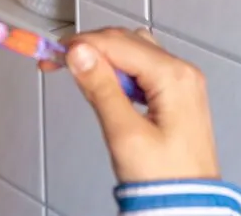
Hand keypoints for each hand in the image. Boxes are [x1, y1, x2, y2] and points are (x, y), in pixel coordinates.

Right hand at [44, 27, 220, 183]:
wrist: (188, 203)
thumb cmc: (163, 177)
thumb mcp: (125, 134)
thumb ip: (101, 89)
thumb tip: (79, 53)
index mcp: (174, 76)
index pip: (119, 43)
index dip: (82, 44)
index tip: (52, 54)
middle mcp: (182, 72)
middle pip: (129, 41)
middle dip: (91, 47)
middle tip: (57, 63)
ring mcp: (182, 82)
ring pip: (137, 52)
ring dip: (106, 57)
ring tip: (79, 76)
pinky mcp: (177, 95)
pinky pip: (145, 70)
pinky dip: (121, 72)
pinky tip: (106, 87)